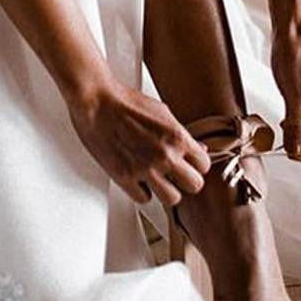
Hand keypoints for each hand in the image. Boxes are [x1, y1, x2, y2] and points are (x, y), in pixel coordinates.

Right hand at [64, 70, 210, 208]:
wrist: (96, 101)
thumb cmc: (125, 101)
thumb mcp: (162, 112)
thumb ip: (181, 134)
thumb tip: (197, 148)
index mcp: (177, 137)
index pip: (204, 165)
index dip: (196, 164)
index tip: (188, 163)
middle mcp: (164, 155)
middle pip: (194, 186)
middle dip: (185, 179)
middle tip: (175, 174)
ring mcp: (145, 169)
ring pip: (172, 199)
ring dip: (165, 190)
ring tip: (157, 179)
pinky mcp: (124, 177)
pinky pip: (144, 199)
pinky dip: (142, 191)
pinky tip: (138, 179)